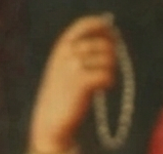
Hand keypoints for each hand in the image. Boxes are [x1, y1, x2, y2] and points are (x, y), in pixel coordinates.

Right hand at [30, 14, 117, 153]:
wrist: (50, 121)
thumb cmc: (61, 95)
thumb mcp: (64, 67)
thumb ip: (80, 52)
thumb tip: (111, 39)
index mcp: (62, 45)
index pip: (86, 25)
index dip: (102, 27)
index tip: (111, 36)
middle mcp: (67, 52)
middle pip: (103, 43)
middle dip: (112, 54)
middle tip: (110, 67)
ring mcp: (74, 65)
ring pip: (108, 59)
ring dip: (111, 70)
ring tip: (105, 80)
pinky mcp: (82, 81)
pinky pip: (107, 75)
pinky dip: (109, 82)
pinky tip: (105, 88)